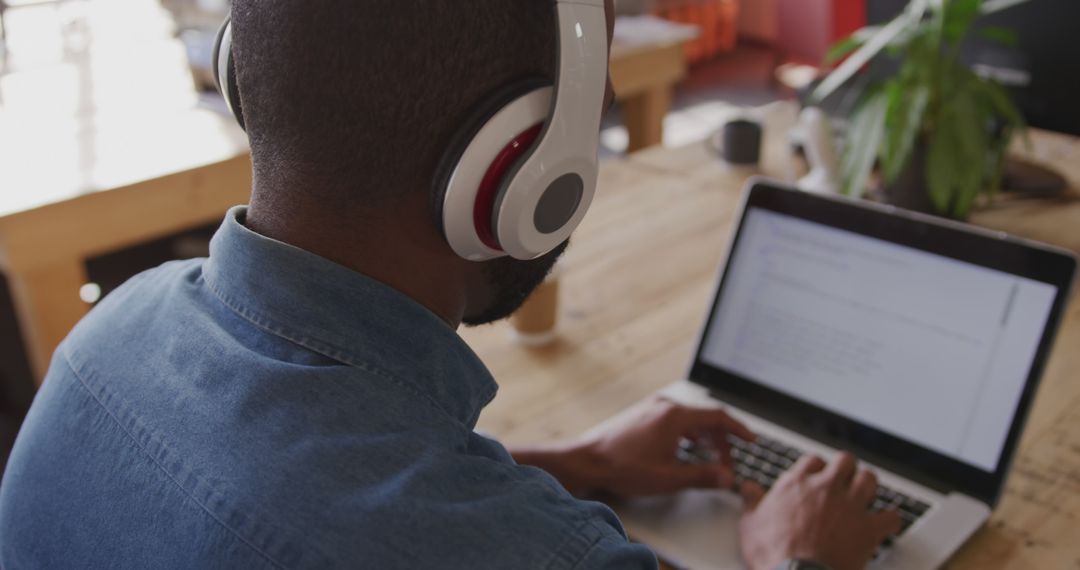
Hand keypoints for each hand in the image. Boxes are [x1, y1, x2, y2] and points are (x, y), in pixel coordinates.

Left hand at [511, 397, 754, 497]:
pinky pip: (674, 420)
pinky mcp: (642, 415)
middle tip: (726, 463)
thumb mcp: (669, 477)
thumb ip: (703, 476)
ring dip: (704, 438)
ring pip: (689, 420)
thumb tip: (727, 477)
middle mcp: (664, 406)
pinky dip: (687, 434)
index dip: (739, 430)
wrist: (588, 460)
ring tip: (709, 459)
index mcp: (675, 415)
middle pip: (705, 418)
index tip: (751, 441)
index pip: (718, 416)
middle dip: (721, 441)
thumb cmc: (623, 467)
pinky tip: (685, 451)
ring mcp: (651, 409)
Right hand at [737, 453, 902, 569]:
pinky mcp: (868, 529)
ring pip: (869, 479)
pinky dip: (890, 520)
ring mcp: (850, 506)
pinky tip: (886, 522)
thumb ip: (751, 502)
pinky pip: (890, 517)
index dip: (815, 467)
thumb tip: (747, 488)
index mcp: (798, 484)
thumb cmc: (774, 553)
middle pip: (845, 461)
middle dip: (846, 468)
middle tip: (843, 479)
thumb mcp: (751, 525)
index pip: (812, 461)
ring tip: (865, 492)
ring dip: (868, 485)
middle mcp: (826, 488)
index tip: (815, 477)